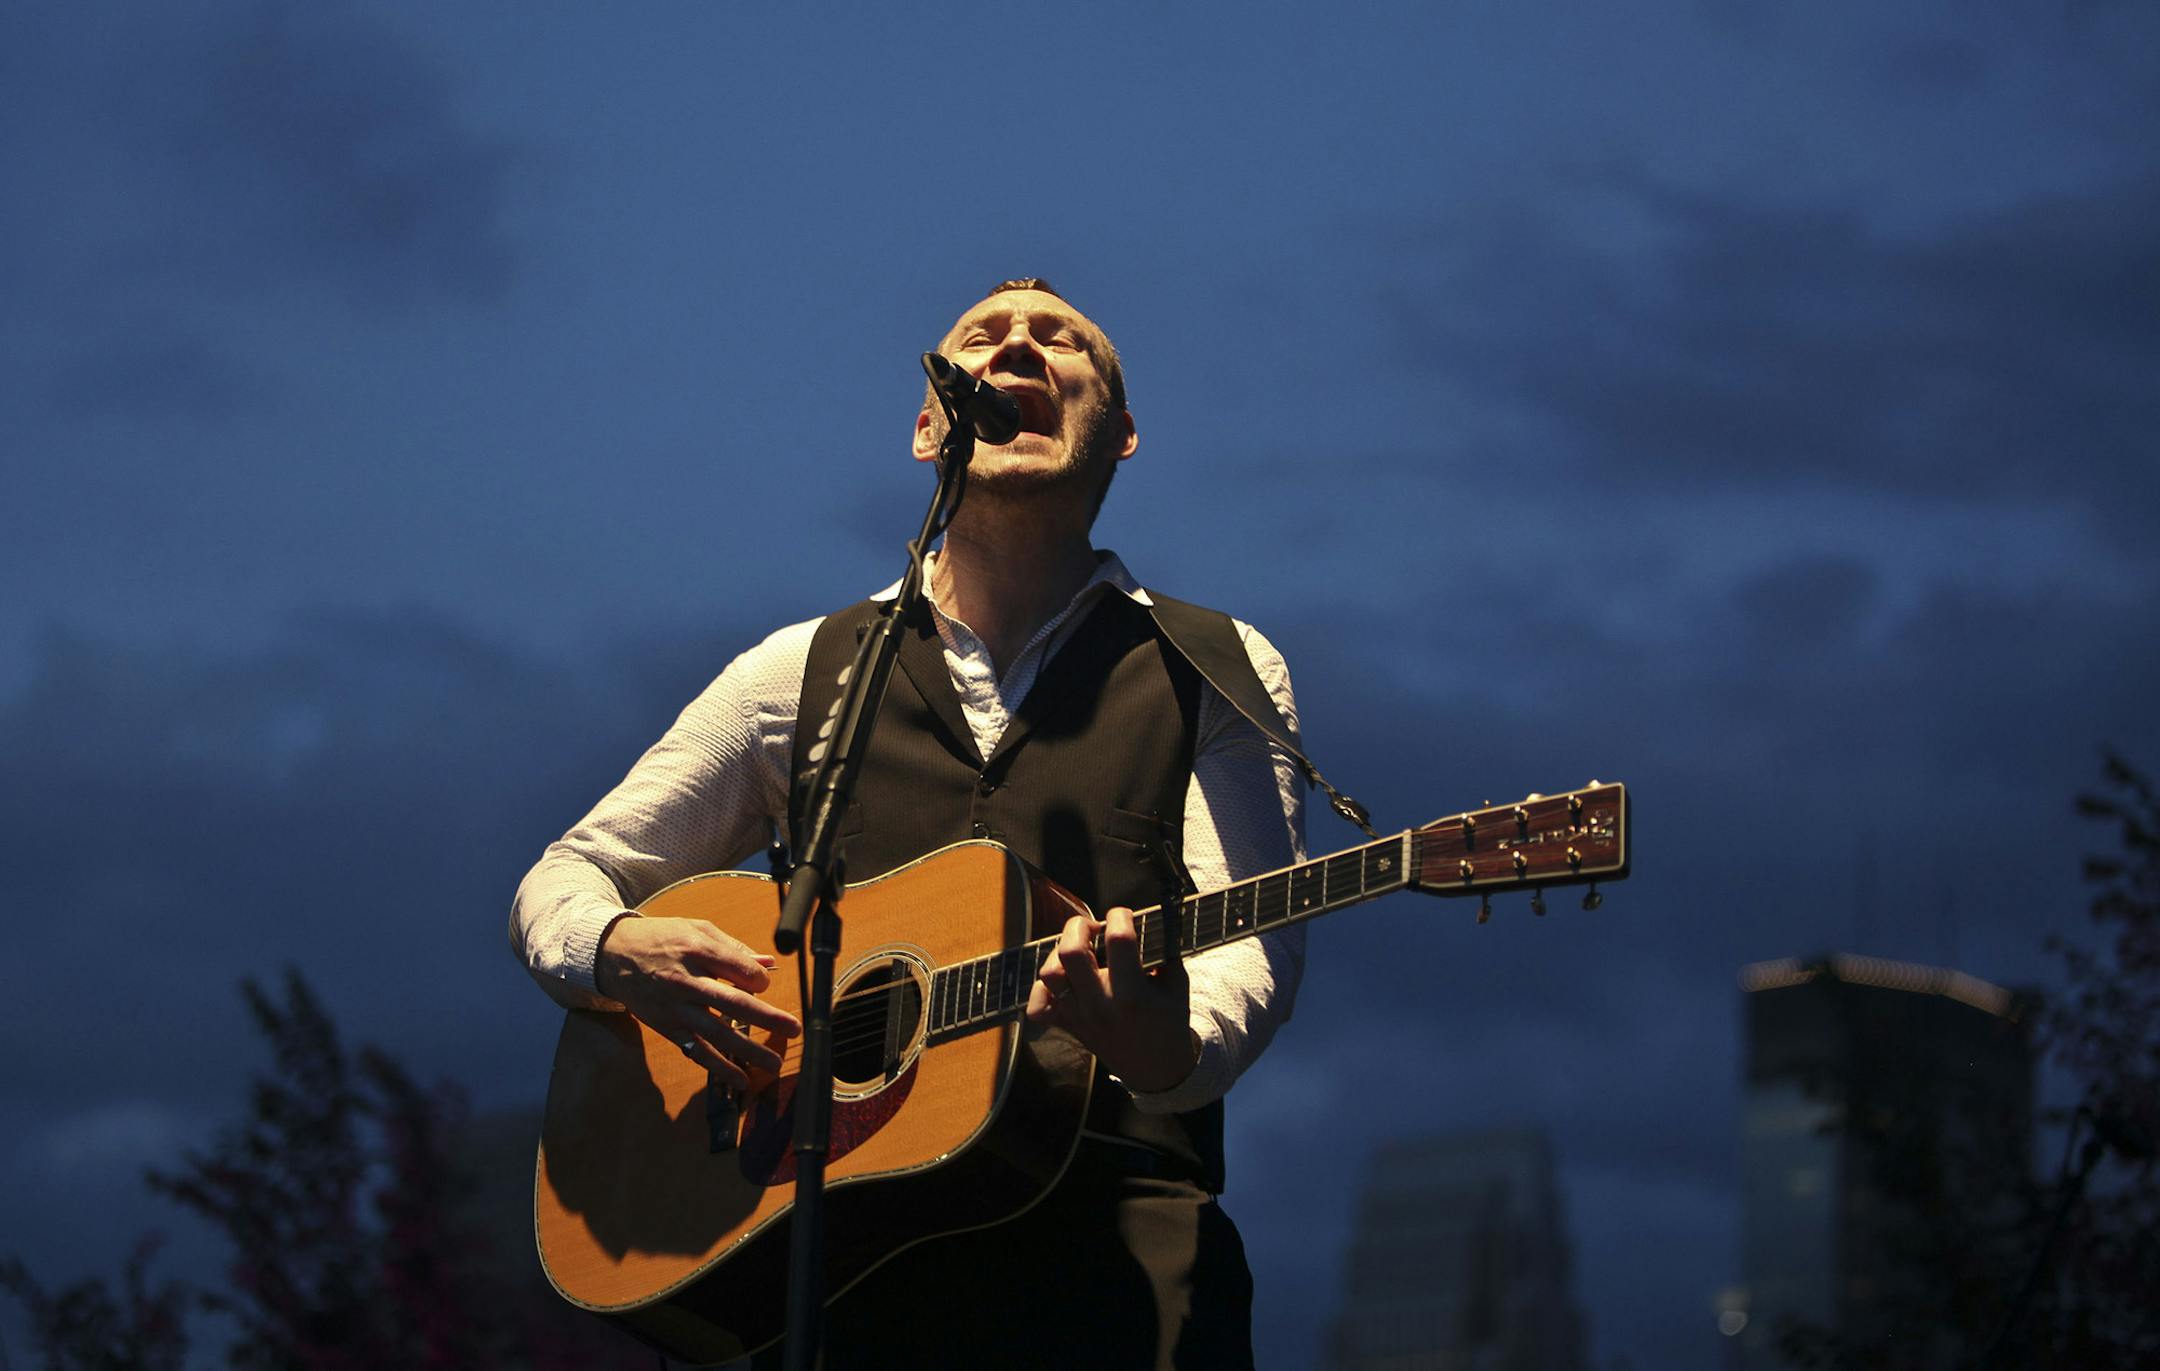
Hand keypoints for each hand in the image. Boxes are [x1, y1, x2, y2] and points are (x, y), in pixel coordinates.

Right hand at [596, 915, 800, 1090]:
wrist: (614, 955)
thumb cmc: (661, 938)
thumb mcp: (697, 929)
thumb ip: (733, 947)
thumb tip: (767, 963)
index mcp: (697, 951)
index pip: (739, 969)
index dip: (760, 979)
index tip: (764, 983)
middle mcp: (686, 981)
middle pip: (732, 1003)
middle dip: (766, 1018)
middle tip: (794, 1028)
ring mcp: (676, 1008)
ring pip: (716, 1033)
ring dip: (747, 1051)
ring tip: (773, 1063)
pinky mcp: (668, 1027)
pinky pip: (695, 1051)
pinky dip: (718, 1066)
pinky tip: (739, 1078)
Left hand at [1024, 907, 1199, 1094]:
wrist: (1156, 1070)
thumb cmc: (1169, 1023)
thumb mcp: (1177, 986)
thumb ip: (1165, 951)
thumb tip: (1151, 917)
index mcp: (1132, 994)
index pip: (1118, 940)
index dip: (1120, 916)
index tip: (1124, 915)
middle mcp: (1101, 1005)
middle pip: (1070, 951)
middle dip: (1080, 926)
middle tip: (1094, 928)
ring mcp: (1080, 1017)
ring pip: (1049, 974)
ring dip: (1059, 953)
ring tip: (1078, 950)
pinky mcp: (1068, 1026)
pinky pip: (1038, 1006)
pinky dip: (1043, 989)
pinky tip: (1064, 981)